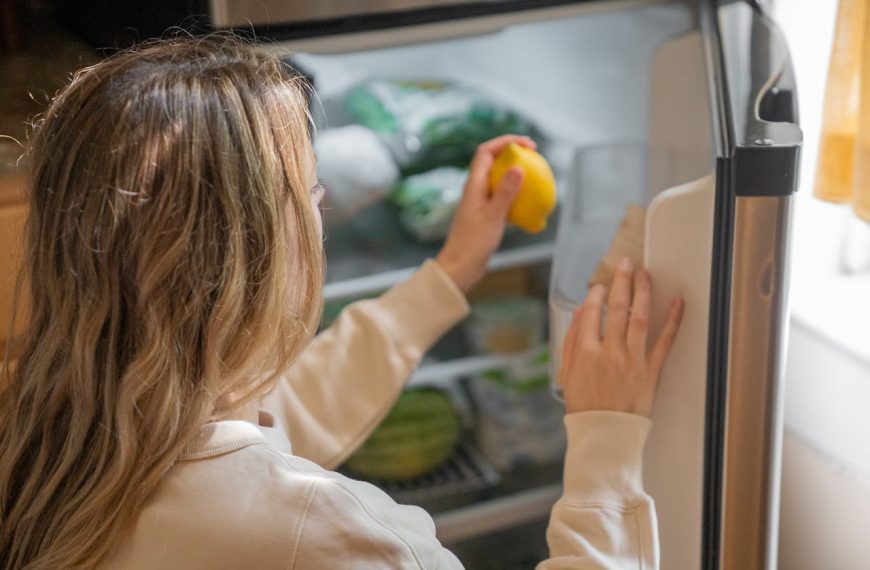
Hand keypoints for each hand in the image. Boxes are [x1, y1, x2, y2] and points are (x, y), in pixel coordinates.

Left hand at [435, 134, 534, 292]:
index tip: (527, 144)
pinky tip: (530, 202)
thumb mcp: (493, 216)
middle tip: (534, 155)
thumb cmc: (473, 243)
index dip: (505, 141)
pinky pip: (502, 196)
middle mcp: (475, 189)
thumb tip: (519, 167)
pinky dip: (515, 194)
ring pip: (498, 179)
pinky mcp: (485, 214)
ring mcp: (480, 201)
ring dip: (515, 173)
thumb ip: (506, 192)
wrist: (460, 266)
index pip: (486, 151)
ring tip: (534, 174)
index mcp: (473, 184)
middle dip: (512, 153)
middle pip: (493, 161)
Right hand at [559, 258, 683, 416]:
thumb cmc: (584, 406)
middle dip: (621, 281)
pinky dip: (673, 320)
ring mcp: (633, 360)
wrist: (606, 434)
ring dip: (643, 291)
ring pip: (640, 317)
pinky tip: (677, 302)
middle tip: (625, 263)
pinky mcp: (652, 370)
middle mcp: (610, 353)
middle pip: (617, 308)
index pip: (591, 313)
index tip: (599, 286)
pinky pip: (665, 341)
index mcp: (586, 353)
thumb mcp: (567, 373)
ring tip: (644, 274)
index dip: (596, 294)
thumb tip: (579, 313)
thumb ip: (571, 341)